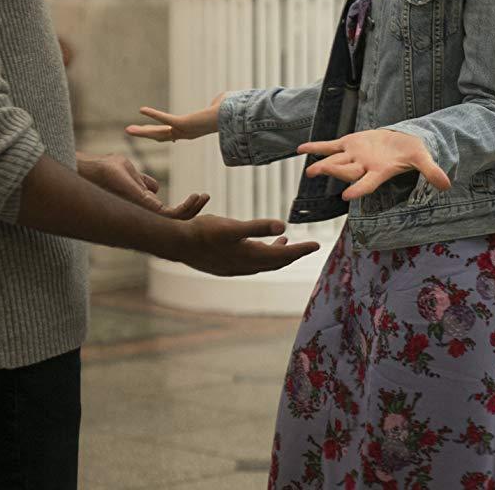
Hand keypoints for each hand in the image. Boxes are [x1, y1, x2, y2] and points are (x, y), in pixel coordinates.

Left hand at [77, 153, 207, 219]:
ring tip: (203, 196)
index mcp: (142, 205)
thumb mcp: (130, 171)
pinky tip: (195, 198)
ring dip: (192, 210)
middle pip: (174, 221)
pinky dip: (185, 209)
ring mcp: (143, 213)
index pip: (167, 214)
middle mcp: (143, 212)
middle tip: (206, 196)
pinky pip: (170, 216)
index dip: (185, 208)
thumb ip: (143, 183)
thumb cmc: (105, 170)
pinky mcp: (143, 209)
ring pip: (175, 221)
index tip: (198, 195)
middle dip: (193, 211)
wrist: (90, 169)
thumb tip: (155, 188)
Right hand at [125, 92, 225, 143]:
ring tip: (128, 130)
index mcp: (192, 130)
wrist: (233, 117)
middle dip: (145, 134)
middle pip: (160, 136)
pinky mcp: (183, 124)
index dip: (162, 133)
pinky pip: (165, 119)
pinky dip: (153, 114)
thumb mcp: (219, 106)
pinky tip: (141, 109)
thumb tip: (220, 100)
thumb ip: (216, 103)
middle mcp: (185, 133)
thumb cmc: (229, 112)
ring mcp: (183, 130)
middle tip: (131, 132)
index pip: (172, 133)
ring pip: (158, 132)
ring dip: (142, 131)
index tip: (152, 133)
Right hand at [173, 215, 319, 276]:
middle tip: (307, 246)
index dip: (300, 250)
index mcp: (250, 256)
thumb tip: (284, 226)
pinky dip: (261, 255)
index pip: (283, 255)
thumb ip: (258, 226)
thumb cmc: (203, 232)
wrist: (177, 245)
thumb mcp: (232, 226)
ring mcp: (235, 268)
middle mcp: (245, 266)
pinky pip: (251, 263)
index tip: (316, 245)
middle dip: (292, 254)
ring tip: (283, 242)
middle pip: (276, 262)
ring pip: (263, 263)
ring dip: (276, 254)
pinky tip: (255, 246)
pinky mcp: (226, 266)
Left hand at [300, 129, 451, 200]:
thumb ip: (431, 171)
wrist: (401, 141)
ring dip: (322, 165)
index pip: (367, 183)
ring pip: (336, 161)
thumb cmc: (412, 152)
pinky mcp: (348, 144)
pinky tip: (301, 149)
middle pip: (346, 172)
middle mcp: (363, 167)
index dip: (358, 189)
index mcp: (379, 172)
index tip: (346, 196)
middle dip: (333, 173)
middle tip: (317, 173)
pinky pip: (329, 146)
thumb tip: (447, 185)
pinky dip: (316, 147)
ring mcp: (354, 156)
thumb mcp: (422, 159)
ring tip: (309, 171)